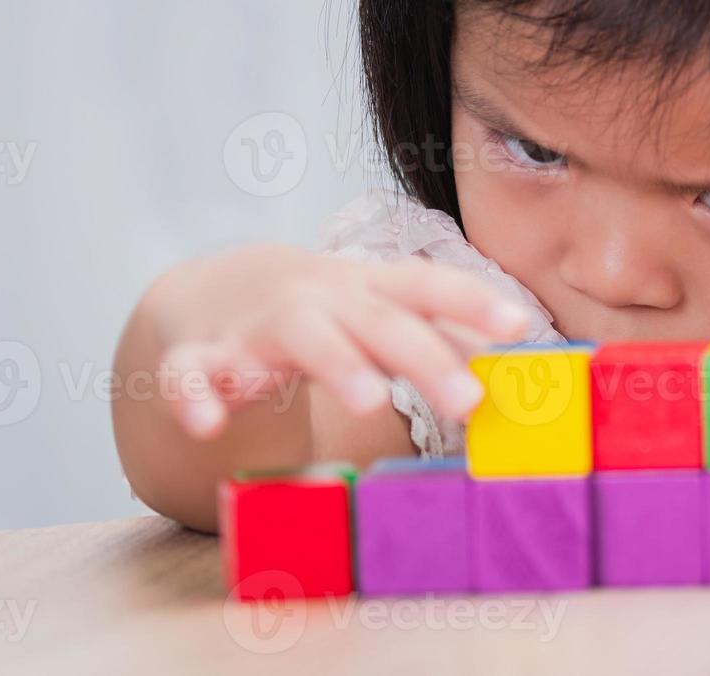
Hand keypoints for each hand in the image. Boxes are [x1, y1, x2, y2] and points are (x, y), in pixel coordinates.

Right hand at [149, 245, 529, 439]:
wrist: (209, 294)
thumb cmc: (322, 314)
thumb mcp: (379, 317)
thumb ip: (441, 340)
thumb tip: (519, 366)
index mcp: (367, 290)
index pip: (426, 286)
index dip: (471, 302)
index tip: (519, 325)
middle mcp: (319, 300)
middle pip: (378, 321)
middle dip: (424, 357)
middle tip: (469, 400)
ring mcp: (257, 325)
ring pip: (299, 334)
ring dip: (336, 363)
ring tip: (370, 400)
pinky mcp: (199, 357)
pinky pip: (191, 373)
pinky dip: (195, 395)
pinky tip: (207, 423)